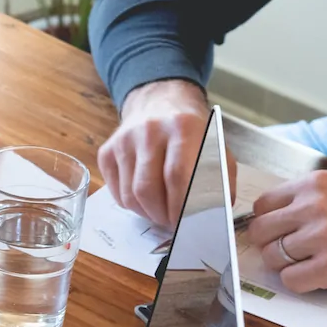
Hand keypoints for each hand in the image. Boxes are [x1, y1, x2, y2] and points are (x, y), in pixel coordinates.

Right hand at [98, 79, 236, 228]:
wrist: (160, 102)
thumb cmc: (192, 133)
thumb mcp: (216, 148)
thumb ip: (220, 181)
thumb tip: (215, 219)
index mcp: (182, 127)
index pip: (177, 177)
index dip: (182, 207)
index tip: (189, 224)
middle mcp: (148, 130)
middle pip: (147, 189)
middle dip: (162, 216)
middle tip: (173, 223)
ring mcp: (123, 140)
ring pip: (130, 195)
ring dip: (147, 213)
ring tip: (161, 212)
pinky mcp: (107, 151)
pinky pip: (116, 193)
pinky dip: (132, 205)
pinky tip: (145, 199)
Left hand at [247, 170, 326, 293]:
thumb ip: (304, 201)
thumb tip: (268, 220)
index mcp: (313, 184)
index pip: (262, 205)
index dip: (268, 223)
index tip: (277, 233)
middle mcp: (313, 206)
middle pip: (261, 232)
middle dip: (271, 245)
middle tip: (291, 252)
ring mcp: (321, 236)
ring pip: (272, 257)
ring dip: (287, 265)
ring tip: (311, 262)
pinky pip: (290, 279)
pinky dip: (299, 282)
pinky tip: (319, 276)